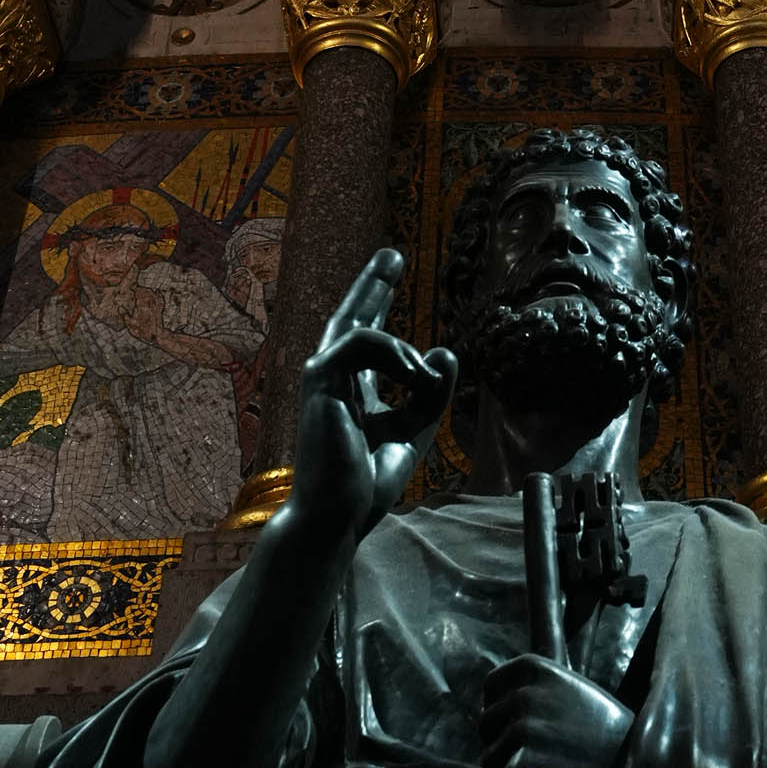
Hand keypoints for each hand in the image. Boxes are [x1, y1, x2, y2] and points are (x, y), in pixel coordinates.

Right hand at [289, 249, 454, 547]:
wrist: (339, 514)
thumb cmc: (367, 482)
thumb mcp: (413, 430)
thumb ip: (430, 393)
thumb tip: (446, 352)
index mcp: (350, 389)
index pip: (364, 336)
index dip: (377, 301)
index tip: (393, 271)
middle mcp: (331, 378)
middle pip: (350, 317)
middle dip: (372, 284)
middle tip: (392, 253)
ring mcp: (321, 376)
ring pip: (361, 328)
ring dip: (403, 349)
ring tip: (424, 381)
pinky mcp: (319, 377)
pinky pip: (360, 341)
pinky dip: (394, 354)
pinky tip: (415, 377)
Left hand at [480, 655, 631, 767]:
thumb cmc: (613, 742)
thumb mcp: (578, 694)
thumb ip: (540, 691)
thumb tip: (497, 702)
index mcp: (536, 668)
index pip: (492, 685)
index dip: (502, 713)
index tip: (522, 734)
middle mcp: (524, 694)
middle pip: (486, 727)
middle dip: (505, 749)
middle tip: (543, 767)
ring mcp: (522, 730)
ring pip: (489, 763)